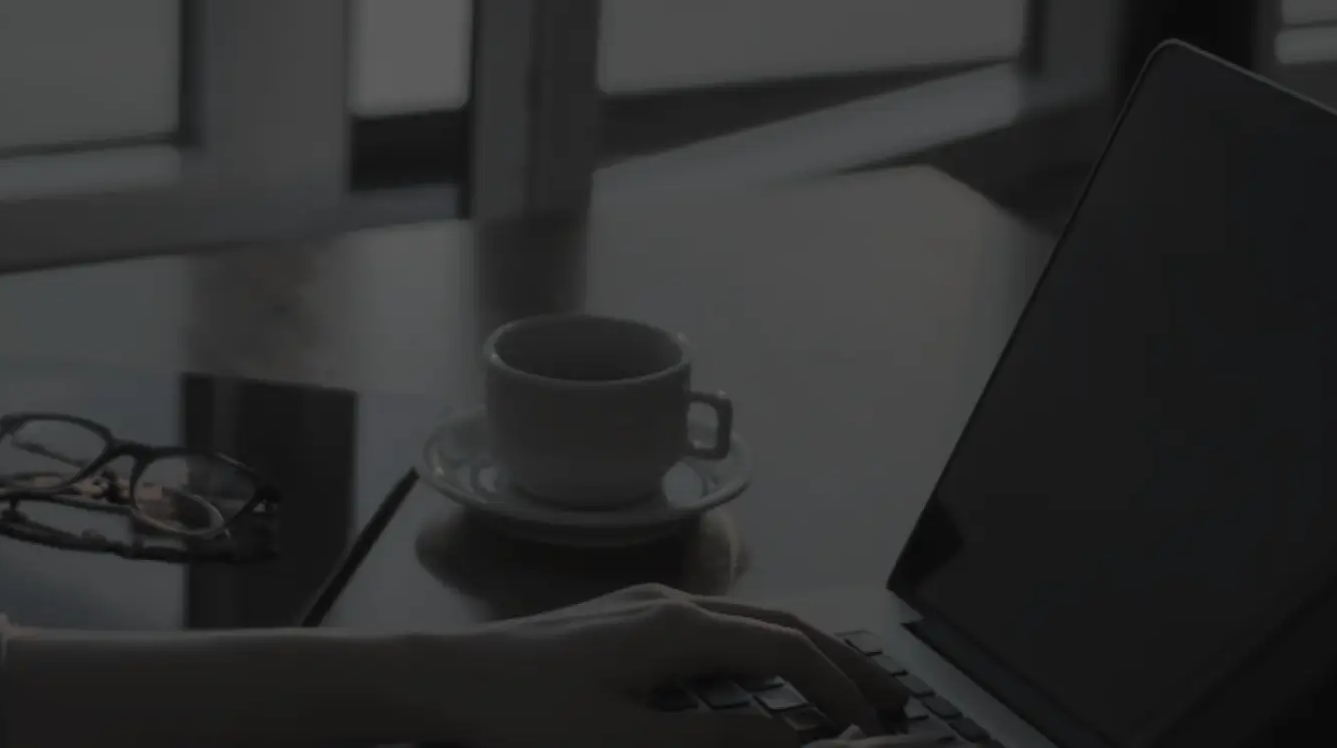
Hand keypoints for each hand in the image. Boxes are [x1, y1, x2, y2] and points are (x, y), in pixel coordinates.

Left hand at [398, 584, 922, 747]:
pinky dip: (761, 645)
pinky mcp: (623, 617)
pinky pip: (716, 623)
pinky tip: (762, 672)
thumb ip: (714, 740)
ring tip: (842, 684)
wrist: (445, 679)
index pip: (787, 649)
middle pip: (780, 622)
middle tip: (890, 696)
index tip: (872, 725)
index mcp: (677, 629)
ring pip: (749, 618)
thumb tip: (794, 736)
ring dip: (803, 648)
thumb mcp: (624, 743)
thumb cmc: (525, 717)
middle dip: (841, 657)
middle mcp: (669, 602)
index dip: (838, 687)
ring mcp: (644, 604)